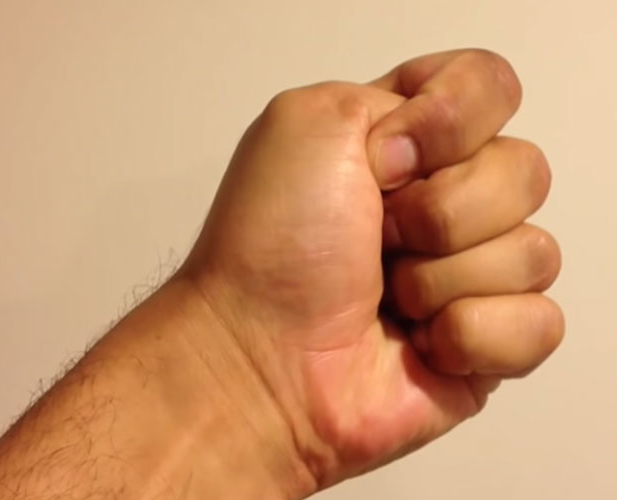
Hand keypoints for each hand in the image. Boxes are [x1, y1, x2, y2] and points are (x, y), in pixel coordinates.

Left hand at [180, 49, 563, 489]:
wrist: (261, 356)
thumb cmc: (274, 244)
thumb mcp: (309, 122)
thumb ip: (397, 96)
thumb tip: (444, 158)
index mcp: (407, 139)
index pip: (490, 88)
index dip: (452, 119)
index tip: (385, 159)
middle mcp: (447, 199)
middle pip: (523, 171)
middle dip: (438, 212)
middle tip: (376, 240)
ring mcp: (472, 272)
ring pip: (533, 252)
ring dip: (440, 278)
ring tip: (386, 299)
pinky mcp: (488, 342)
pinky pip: (539, 323)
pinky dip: (470, 335)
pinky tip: (420, 344)